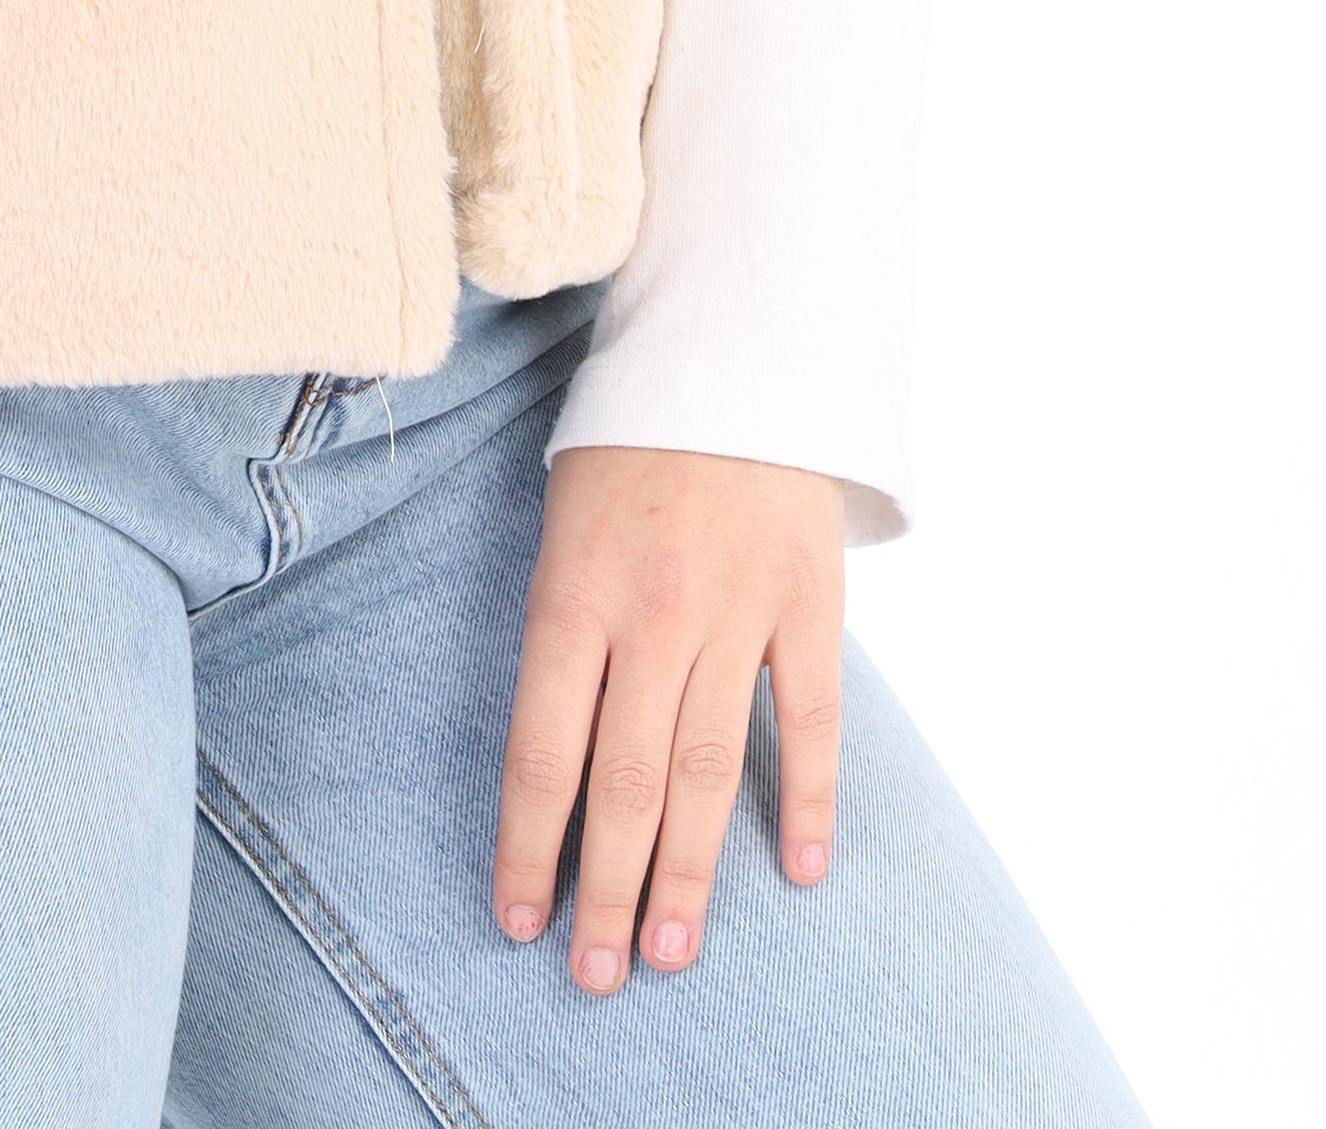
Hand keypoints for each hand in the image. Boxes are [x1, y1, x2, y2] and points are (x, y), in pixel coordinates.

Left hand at [493, 443, 844, 986]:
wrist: (730, 350)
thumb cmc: (626, 451)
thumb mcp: (562, 527)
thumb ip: (564, 638)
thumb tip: (557, 765)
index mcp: (575, 592)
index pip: (542, 750)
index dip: (528, 845)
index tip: (516, 916)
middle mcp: (654, 612)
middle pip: (624, 782)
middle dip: (607, 890)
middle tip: (597, 974)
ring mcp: (737, 609)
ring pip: (708, 770)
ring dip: (688, 873)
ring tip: (670, 953)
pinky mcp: (808, 599)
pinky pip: (809, 718)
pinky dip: (806, 798)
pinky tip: (797, 871)